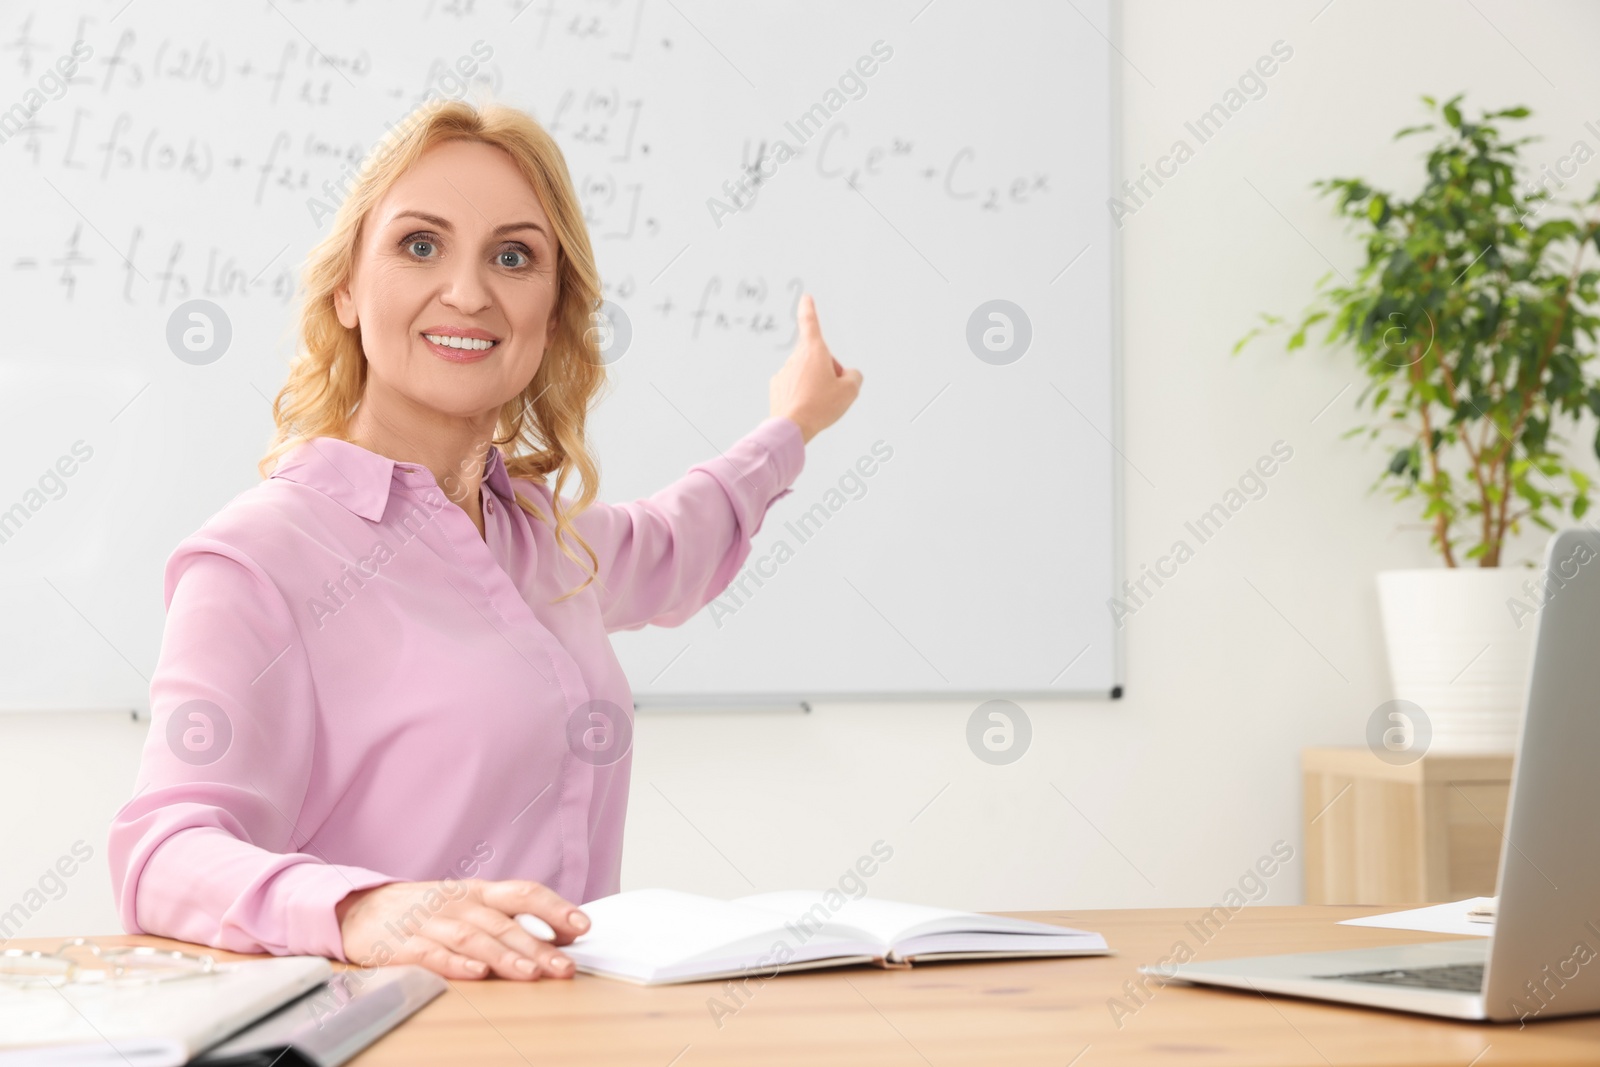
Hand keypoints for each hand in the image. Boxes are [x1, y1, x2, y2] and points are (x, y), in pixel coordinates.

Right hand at [335, 879, 588, 980]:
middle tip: (563, 967)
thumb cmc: (426, 910)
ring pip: (472, 938)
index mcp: (478, 892)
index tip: (583, 926)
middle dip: (537, 946)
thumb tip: (563, 936)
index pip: (523, 893)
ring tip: (530, 973)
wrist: (361, 909)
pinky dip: (454, 963)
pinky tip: (476, 973)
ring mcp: (428, 922)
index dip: (554, 908)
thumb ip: (511, 919)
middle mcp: (457, 903)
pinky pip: (430, 953)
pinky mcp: (400, 943)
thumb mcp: (469, 905)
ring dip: (504, 956)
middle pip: (503, 923)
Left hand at [770, 293, 861, 443]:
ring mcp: (784, 372)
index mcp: (814, 351)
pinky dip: (802, 393)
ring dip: (815, 383)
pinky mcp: (777, 387)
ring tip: (818, 404)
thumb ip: (854, 376)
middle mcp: (796, 357)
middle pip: (818, 357)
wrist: (792, 427)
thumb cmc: (820, 406)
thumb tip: (849, 375)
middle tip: (832, 391)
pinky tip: (805, 406)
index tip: (806, 298)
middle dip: (828, 370)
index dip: (809, 309)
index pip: (810, 323)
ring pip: (807, 373)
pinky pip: (795, 386)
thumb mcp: (850, 390)